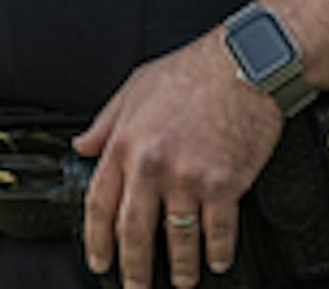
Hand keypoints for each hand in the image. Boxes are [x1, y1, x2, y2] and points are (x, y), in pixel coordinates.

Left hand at [74, 33, 283, 288]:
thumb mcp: (135, 87)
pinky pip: (219, 232)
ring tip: (183, 281)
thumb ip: (105, 122)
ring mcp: (189, 178)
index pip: (100, 204)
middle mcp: (153, 165)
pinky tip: (217, 260)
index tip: (100, 261)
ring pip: (178, 240)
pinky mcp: (225, 184)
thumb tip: (82, 146)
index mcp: (126, 143)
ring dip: (181, 269)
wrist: (245, 63)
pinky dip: (218, 252)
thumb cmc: (192, 71)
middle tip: (135, 288)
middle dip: (133, 269)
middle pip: (134, 232)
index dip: (97, 240)